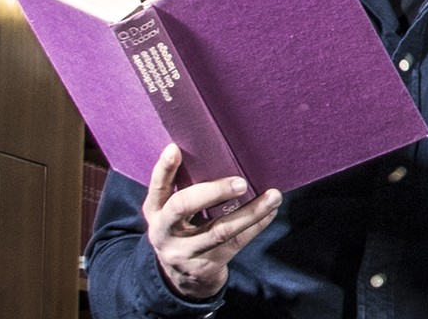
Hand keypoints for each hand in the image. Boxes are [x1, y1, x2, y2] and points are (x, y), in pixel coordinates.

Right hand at [143, 143, 281, 299]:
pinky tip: (270, 212)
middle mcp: (165, 231)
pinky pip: (236, 242)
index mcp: (154, 210)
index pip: (157, 187)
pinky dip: (256, 225)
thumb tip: (215, 153)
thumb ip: (182, 188)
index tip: (174, 148)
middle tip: (241, 182)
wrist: (181, 278)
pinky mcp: (207, 264)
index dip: (164, 168)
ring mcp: (185, 251)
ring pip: (219, 230)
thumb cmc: (180, 229)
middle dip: (213, 191)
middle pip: (183, 206)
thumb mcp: (169, 211)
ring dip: (250, 212)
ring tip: (273, 196)